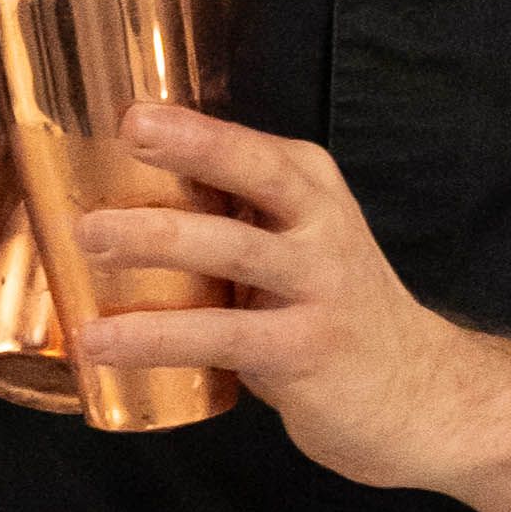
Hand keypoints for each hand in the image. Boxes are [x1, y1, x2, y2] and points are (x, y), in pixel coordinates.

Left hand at [71, 109, 503, 490]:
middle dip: (187, 155)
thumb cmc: (333, 317)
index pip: (251, 149)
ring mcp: (319, 287)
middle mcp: (323, 227)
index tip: (129, 113)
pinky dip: (156, 336)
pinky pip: (221, 336)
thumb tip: (118, 200)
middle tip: (118, 147)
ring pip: (233, 250)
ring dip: (156, 241)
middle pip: (255, 177)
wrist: (421, 397)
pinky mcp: (306, 349)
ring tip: (89, 242)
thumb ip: (234, 221)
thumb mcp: (297, 249)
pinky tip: (104, 342)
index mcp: (313, 192)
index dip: (192, 128)